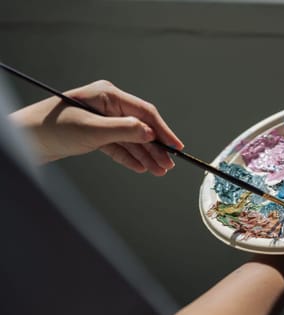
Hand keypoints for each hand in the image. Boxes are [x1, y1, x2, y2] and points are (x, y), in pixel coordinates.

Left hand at [10, 80, 183, 175]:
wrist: (26, 139)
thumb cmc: (52, 127)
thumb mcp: (93, 129)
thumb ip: (125, 131)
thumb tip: (151, 134)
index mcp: (109, 95)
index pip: (144, 113)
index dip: (163, 130)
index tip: (176, 145)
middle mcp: (108, 106)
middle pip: (140, 127)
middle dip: (156, 147)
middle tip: (169, 165)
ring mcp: (103, 120)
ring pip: (132, 139)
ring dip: (145, 155)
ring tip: (159, 171)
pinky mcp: (96, 134)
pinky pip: (120, 147)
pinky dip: (130, 157)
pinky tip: (142, 167)